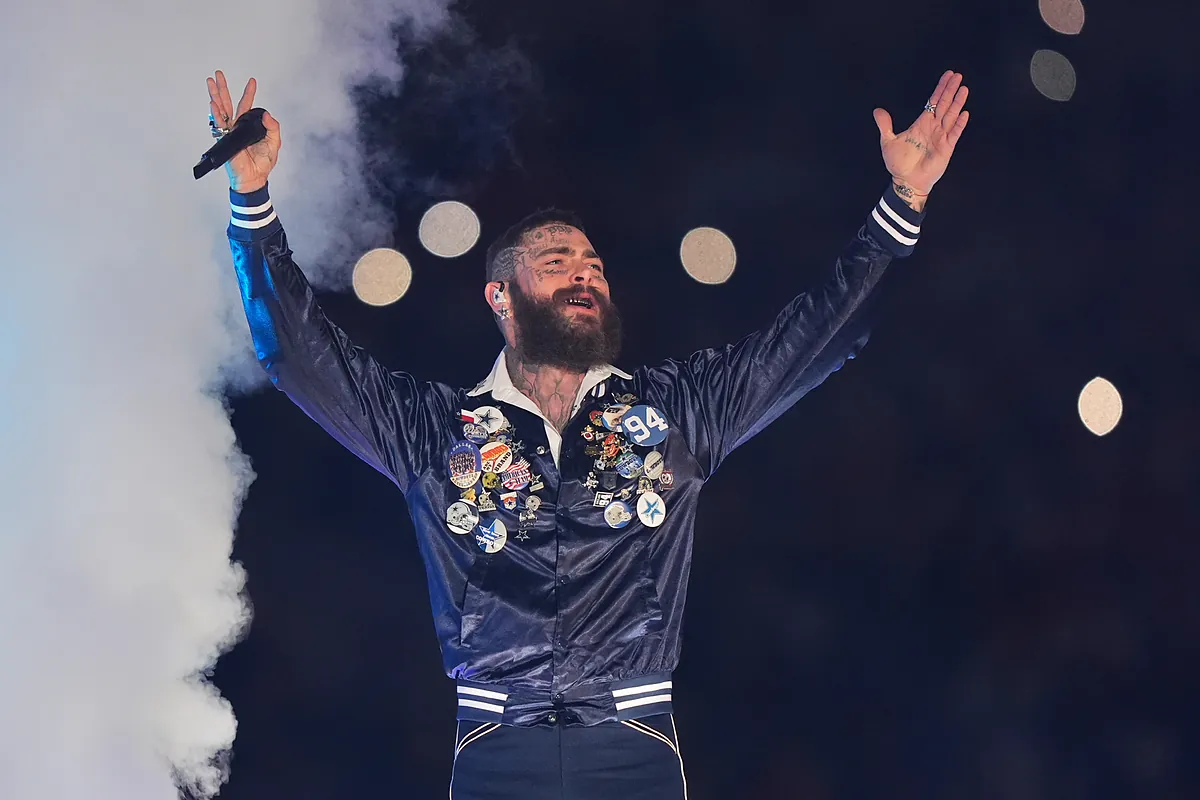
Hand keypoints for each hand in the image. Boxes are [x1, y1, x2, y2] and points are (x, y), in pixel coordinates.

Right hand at [206, 70, 280, 193]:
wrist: (255, 177)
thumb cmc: (263, 162)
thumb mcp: (274, 143)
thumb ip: (273, 128)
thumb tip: (267, 114)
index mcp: (248, 125)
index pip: (246, 105)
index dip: (249, 93)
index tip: (252, 80)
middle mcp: (236, 126)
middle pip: (228, 103)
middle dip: (223, 88)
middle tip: (218, 74)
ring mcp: (229, 132)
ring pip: (220, 110)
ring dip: (215, 95)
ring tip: (211, 82)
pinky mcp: (225, 139)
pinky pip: (219, 125)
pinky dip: (216, 114)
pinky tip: (213, 104)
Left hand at [873, 70, 969, 195]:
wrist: (906, 181)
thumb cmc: (899, 164)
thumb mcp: (888, 141)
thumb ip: (885, 125)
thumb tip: (877, 110)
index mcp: (922, 123)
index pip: (933, 101)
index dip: (940, 88)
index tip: (948, 75)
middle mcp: (933, 127)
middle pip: (944, 104)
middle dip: (950, 90)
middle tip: (958, 76)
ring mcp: (941, 137)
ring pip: (951, 115)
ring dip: (957, 102)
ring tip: (963, 89)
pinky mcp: (946, 148)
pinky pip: (954, 133)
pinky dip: (959, 124)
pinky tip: (964, 113)